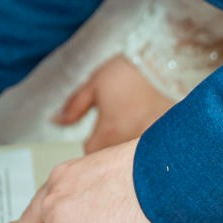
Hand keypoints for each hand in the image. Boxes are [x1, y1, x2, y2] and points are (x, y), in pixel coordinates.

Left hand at [54, 55, 175, 153]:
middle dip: (110, 149)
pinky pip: (151, 151)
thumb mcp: (95, 84)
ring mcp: (149, 143)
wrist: (166, 62)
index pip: (90, 155)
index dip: (91, 142)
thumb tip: (56, 120)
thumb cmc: (129, 71)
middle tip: (117, 126)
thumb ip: (74, 107)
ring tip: (134, 126)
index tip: (97, 130)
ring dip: (129, 150)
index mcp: (108, 132)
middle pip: (112, 160)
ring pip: (131, 159)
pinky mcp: (166, 139)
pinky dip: (148, 146)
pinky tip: (149, 129)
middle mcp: (129, 143)